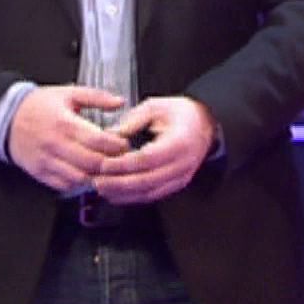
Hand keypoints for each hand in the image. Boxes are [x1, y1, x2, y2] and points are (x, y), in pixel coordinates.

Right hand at [6, 85, 130, 193]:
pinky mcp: (40, 173)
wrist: (7, 118)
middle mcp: (55, 144)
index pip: (98, 140)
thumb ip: (96, 97)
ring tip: (104, 169)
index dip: (116, 145)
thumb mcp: (68, 93)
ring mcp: (47, 161)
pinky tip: (86, 174)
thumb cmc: (38, 106)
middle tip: (119, 159)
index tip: (124, 144)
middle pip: (92, 163)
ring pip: (80, 178)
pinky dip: (79, 184)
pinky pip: (65, 186)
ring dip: (96, 176)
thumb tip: (119, 101)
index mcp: (64, 123)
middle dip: (111, 163)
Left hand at [91, 96, 216, 205]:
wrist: (205, 124)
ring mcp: (181, 177)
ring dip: (124, 194)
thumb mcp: (156, 107)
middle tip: (97, 181)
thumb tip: (109, 135)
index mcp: (179, 142)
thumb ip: (133, 120)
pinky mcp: (177, 184)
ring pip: (149, 192)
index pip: (148, 158)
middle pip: (147, 180)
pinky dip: (133, 197)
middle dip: (119, 183)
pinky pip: (154, 195)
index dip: (124, 164)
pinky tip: (117, 195)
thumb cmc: (181, 113)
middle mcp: (183, 164)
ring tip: (102, 189)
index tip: (104, 164)